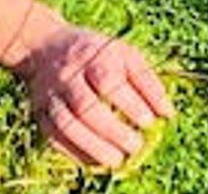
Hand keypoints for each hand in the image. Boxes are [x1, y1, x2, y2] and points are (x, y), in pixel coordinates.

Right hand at [17, 25, 175, 168]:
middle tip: (135, 146)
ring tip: (117, 160)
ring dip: (93, 146)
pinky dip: (75, 152)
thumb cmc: (97, 53)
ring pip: (67, 124)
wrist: (44, 46)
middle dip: (112, 130)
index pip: (108, 80)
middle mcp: (68, 74)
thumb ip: (147, 81)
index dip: (130, 103)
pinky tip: (95, 161)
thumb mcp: (125, 54)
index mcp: (93, 55)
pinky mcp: (39, 111)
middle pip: (85, 105)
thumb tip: (168, 114)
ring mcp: (50, 94)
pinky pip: (54, 136)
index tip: (148, 122)